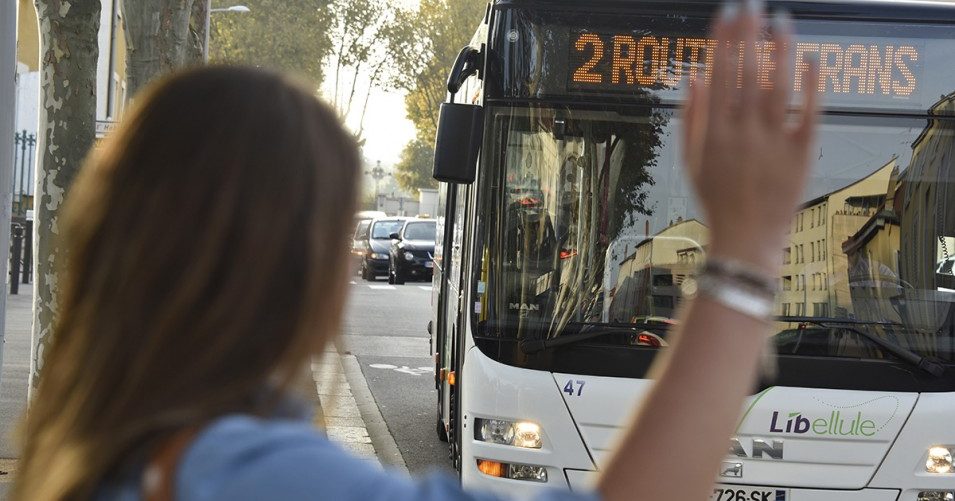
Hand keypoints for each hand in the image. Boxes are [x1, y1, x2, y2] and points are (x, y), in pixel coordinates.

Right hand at [682, 0, 818, 272]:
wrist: (746, 238)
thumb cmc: (716, 200)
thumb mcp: (690, 162)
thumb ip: (690, 118)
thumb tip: (694, 77)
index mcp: (714, 132)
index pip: (718, 75)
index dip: (722, 41)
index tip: (726, 14)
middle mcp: (743, 133)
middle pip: (746, 73)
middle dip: (748, 35)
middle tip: (751, 5)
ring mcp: (773, 142)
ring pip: (777, 86)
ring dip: (779, 51)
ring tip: (781, 21)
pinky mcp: (801, 153)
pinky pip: (808, 113)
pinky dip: (810, 85)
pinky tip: (810, 59)